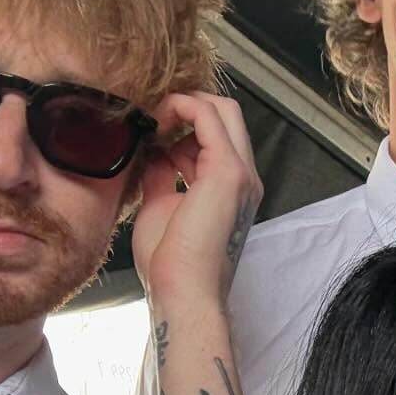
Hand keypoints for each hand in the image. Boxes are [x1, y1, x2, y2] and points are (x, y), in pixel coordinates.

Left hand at [132, 89, 262, 312]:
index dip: (185, 123)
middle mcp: (243, 179)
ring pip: (222, 109)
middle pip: (227, 114)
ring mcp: (240, 173)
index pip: (216, 136)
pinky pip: (207, 116)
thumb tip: (155, 153)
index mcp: (230, 190)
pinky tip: (158, 119)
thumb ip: (163, 176)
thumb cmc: (171, 264)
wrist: (182, 291)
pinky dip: (181, 106)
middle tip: (155, 114)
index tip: (152, 129)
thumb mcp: (161, 206)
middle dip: (188, 104)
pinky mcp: (228, 171)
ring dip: (183, 104)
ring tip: (152, 119)